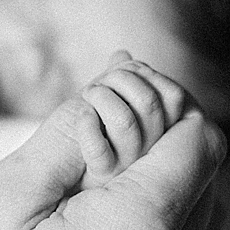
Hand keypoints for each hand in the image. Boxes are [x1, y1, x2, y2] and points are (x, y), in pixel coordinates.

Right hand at [0, 57, 226, 229]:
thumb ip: (67, 134)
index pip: (199, 136)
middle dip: (160, 134)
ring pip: (197, 216)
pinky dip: (155, 225)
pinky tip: (99, 227)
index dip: (163, 99)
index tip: (115, 95)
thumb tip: (111, 84)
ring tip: (92, 177)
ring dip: (159, 181)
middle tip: (97, 126)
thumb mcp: (3, 198)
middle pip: (204, 173)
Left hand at [79, 51, 186, 188]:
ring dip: (100, 96)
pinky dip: (87, 123)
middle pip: (149, 102)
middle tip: (100, 82)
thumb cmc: (87, 131)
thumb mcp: (106, 101)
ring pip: (124, 121)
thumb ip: (118, 81)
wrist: (57, 169)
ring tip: (88, 94)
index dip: (145, 73)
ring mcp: (127, 164)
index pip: (172, 95)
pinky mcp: (101, 175)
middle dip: (120, 77)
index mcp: (160, 129)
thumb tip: (122, 55)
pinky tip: (81, 116)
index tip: (124, 70)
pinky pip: (99, 149)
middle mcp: (150, 148)